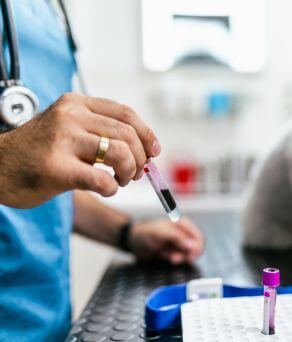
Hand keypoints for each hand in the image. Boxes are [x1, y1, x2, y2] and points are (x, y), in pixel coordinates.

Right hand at [0, 92, 160, 207]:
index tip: (154, 152)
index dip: (147, 134)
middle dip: (140, 158)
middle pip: (127, 135)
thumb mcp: (67, 128)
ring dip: (129, 172)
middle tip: (136, 173)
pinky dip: (112, 188)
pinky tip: (105, 189)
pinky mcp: (58, 169)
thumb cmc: (38, 152)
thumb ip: (100, 131)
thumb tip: (146, 150)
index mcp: (75, 104)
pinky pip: (103, 180)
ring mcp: (62, 141)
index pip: (125, 114)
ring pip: (120, 153)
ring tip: (121, 180)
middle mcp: (70, 116)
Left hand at [128, 218, 203, 264]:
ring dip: (179, 258)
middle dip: (186, 255)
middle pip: (195, 248)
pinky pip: (180, 258)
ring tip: (167, 256)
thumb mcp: (160, 233)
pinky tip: (165, 256)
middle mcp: (184, 233)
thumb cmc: (145, 233)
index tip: (190, 258)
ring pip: (188, 255)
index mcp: (184, 224)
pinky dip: (174, 260)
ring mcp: (179, 243)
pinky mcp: (174, 251)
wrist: (133, 241)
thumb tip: (192, 245)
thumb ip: (177, 237)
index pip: (199, 238)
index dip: (197, 249)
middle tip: (174, 259)